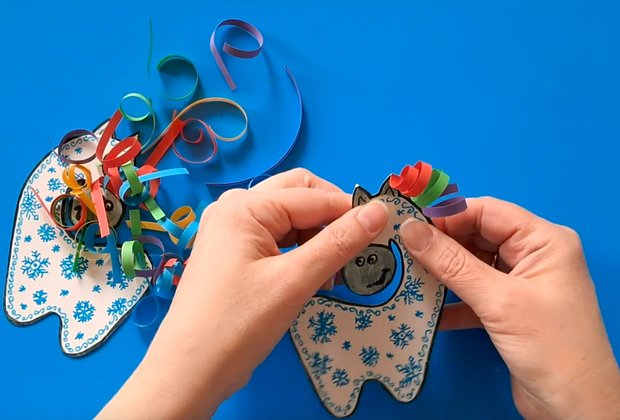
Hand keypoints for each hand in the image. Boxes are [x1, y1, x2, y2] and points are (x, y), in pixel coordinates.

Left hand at [99, 169, 387, 417]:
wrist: (189, 373)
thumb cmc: (239, 325)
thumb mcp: (294, 281)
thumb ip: (339, 242)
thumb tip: (380, 210)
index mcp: (245, 206)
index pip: (312, 195)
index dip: (351, 211)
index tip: (385, 232)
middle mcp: (235, 208)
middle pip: (299, 196)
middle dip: (331, 218)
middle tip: (357, 250)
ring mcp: (231, 231)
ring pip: (289, 219)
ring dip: (317, 238)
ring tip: (337, 272)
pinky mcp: (233, 254)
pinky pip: (276, 239)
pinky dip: (300, 252)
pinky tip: (315, 278)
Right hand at [400, 197, 619, 418]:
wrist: (574, 408)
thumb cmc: (549, 346)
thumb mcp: (498, 300)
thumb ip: (451, 263)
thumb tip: (410, 229)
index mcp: (544, 241)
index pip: (488, 211)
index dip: (448, 215)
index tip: (409, 223)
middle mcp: (534, 255)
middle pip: (478, 236)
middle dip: (442, 243)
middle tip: (402, 248)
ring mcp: (521, 283)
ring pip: (473, 264)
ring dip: (443, 271)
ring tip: (409, 273)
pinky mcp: (509, 309)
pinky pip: (474, 292)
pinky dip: (452, 299)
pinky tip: (427, 307)